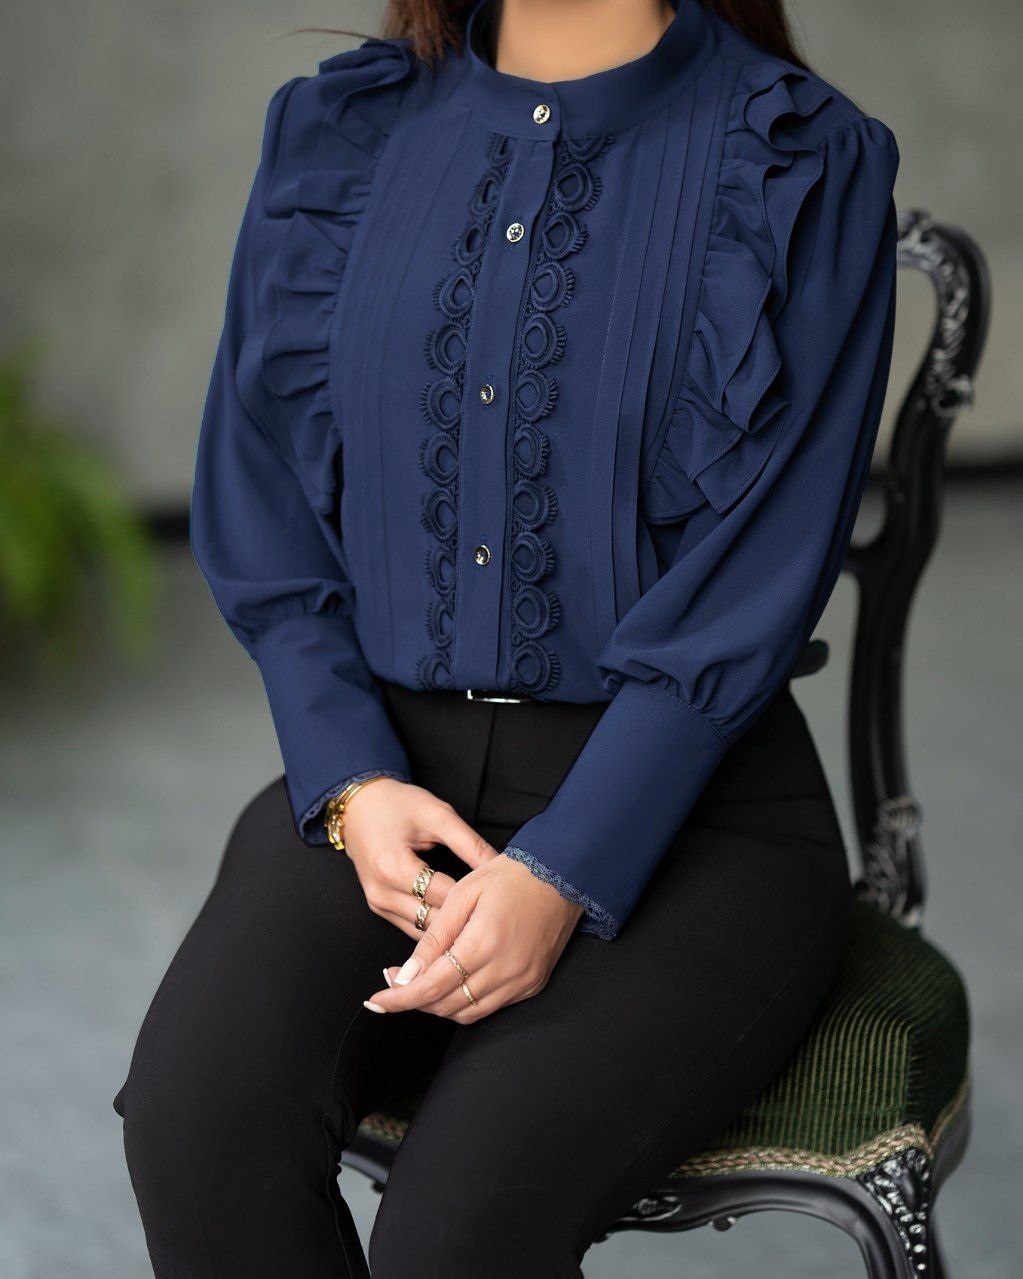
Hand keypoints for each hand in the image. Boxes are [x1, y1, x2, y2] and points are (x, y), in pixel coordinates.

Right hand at [341, 778, 496, 938]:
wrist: (360, 805)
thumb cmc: (397, 804)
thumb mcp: (437, 815)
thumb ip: (469, 843)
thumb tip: (499, 865)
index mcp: (393, 866)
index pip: (443, 895)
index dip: (474, 896)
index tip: (499, 896)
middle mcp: (381, 892)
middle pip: (433, 920)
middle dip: (465, 918)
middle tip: (496, 914)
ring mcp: (377, 904)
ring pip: (423, 932)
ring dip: (450, 929)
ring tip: (480, 921)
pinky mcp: (378, 908)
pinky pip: (412, 928)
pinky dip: (434, 927)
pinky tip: (457, 920)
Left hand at [364, 854, 583, 1022]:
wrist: (562, 874)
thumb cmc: (511, 876)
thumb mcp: (464, 895)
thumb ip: (433, 939)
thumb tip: (405, 976)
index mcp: (484, 944)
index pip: (431, 987)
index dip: (400, 998)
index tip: (376, 1000)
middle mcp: (505, 971)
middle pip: (447, 1005)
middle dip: (415, 1001)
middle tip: (393, 984)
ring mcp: (522, 982)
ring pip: (467, 1013)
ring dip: (438, 1004)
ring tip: (418, 984)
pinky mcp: (533, 985)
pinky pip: (490, 1007)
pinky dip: (465, 1002)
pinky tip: (452, 983)